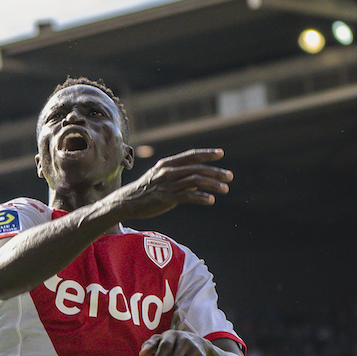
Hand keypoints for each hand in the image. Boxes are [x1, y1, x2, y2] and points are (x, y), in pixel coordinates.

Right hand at [111, 148, 232, 220]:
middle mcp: (168, 172)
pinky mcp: (166, 199)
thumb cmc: (146, 190)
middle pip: (197, 169)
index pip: (191, 156)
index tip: (221, 154)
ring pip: (196, 181)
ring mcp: (167, 185)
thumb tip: (197, 181)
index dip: (207, 154)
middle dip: (216, 172)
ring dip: (213, 184)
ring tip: (225, 189)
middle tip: (229, 176)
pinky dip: (201, 197)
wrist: (127, 202)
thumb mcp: (160, 177)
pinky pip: (188, 196)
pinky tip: (210, 200)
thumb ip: (178, 176)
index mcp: (167, 164)